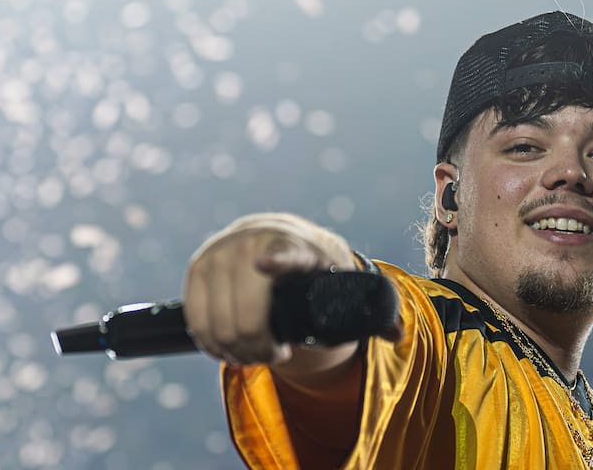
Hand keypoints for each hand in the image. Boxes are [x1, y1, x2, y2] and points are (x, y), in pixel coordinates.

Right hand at [182, 214, 357, 367]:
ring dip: (237, 350)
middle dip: (261, 347)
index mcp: (295, 245)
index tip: (267, 267)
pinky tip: (228, 350)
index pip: (284, 251)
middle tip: (277, 356)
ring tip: (257, 355)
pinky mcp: (196, 270)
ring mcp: (219, 255)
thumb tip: (395, 332)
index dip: (276, 260)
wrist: (271, 236)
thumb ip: (369, 308)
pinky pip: (196, 318)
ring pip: (220, 322)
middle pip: (248, 312)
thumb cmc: (312, 266)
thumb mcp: (338, 278)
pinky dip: (212, 342)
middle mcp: (252, 243)